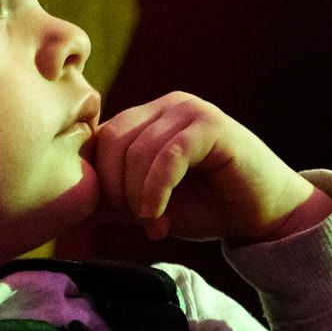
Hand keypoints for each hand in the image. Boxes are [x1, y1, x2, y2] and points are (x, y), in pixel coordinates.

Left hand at [87, 92, 331, 243]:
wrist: (265, 216)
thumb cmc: (207, 208)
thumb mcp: (148, 205)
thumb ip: (112, 201)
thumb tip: (67, 209)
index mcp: (146, 119)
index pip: (99, 140)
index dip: (100, 181)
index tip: (120, 217)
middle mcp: (165, 107)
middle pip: (113, 143)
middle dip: (117, 189)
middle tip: (139, 221)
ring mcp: (189, 111)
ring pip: (138, 150)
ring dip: (138, 196)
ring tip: (154, 223)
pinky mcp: (212, 126)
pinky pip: (169, 154)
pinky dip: (156, 189)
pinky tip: (160, 215)